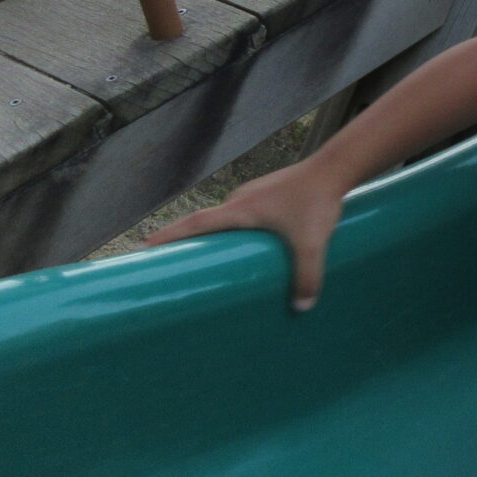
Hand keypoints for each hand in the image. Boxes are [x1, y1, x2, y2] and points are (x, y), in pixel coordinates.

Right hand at [144, 159, 349, 310]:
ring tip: (200, 259)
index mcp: (238, 210)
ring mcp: (252, 195)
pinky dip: (231, 230)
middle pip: (201, 223)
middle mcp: (238, 200)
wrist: (336, 168)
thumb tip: (302, 308)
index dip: (167, 236)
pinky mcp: (266, 195)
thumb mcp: (312, 244)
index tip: (141, 249)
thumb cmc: (317, 201)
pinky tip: (241, 245)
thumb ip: (306, 277)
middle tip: (163, 261)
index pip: (193, 225)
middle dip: (182, 241)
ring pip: (223, 220)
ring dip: (210, 236)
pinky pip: (240, 215)